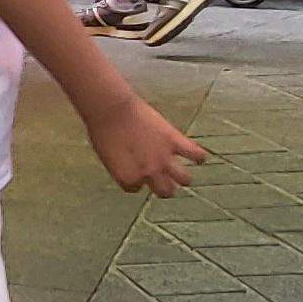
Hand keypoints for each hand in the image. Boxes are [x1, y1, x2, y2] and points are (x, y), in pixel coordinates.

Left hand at [86, 96, 206, 196]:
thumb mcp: (107, 155)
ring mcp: (163, 158)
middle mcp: (149, 174)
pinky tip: (199, 157)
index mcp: (128, 180)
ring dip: (183, 177)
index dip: (136, 180)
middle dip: (165, 187)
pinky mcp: (174, 141)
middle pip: (166, 191)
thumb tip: (131, 166)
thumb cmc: (102, 129)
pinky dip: (199, 156)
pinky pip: (195, 154)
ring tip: (183, 174)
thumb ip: (122, 166)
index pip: (135, 189)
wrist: (112, 110)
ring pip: (184, 179)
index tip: (135, 173)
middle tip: (164, 181)